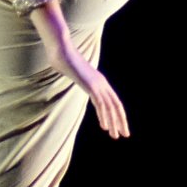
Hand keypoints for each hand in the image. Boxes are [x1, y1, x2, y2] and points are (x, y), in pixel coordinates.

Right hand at [30, 0, 129, 137]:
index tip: (120, 127)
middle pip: (116, 105)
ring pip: (110, 107)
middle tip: (124, 135)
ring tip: (115, 135)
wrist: (61, 51)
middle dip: (121, 121)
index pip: (114, 101)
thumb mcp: (74, 73)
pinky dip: (104, 116)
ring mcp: (97, 84)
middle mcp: (102, 83)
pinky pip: (100, 104)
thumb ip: (78, 78)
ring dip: (113, 123)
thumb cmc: (64, 60)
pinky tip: (104, 127)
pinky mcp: (91, 85)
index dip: (119, 115)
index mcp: (101, 82)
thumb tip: (73, 79)